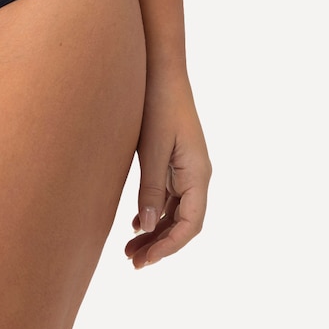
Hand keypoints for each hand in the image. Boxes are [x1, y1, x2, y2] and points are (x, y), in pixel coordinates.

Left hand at [125, 67, 210, 268]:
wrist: (160, 67)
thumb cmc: (157, 103)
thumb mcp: (151, 149)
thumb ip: (151, 188)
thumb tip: (149, 226)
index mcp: (198, 173)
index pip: (191, 224)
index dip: (169, 247)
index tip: (146, 262)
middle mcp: (197, 174)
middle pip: (184, 222)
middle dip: (160, 245)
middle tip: (133, 262)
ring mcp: (187, 166)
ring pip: (176, 211)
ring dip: (156, 231)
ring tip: (130, 249)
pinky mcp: (175, 158)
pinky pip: (170, 195)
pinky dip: (155, 211)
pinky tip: (136, 223)